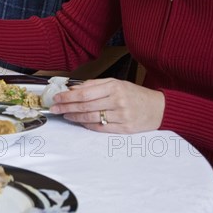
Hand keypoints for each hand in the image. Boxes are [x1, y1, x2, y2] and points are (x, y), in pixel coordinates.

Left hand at [49, 78, 164, 132]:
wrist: (158, 108)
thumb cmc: (134, 94)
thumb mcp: (116, 83)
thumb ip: (94, 85)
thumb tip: (74, 89)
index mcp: (114, 87)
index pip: (84, 93)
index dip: (68, 97)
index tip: (57, 98)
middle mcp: (117, 101)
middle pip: (85, 106)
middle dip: (66, 107)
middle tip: (55, 108)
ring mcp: (121, 115)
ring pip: (91, 118)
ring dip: (74, 117)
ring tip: (65, 115)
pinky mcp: (124, 129)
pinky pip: (101, 128)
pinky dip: (87, 125)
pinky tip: (79, 122)